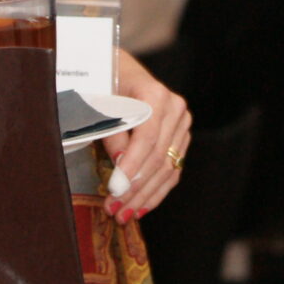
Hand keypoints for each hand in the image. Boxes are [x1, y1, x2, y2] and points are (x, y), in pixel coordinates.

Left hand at [106, 49, 190, 221]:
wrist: (119, 68)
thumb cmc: (104, 82)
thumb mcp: (101, 101)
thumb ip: (112, 130)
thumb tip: (121, 165)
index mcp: (155, 94)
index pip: (146, 138)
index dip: (131, 167)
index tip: (114, 189)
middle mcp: (175, 108)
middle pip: (158, 156)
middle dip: (134, 187)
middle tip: (113, 209)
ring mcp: (182, 123)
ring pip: (167, 168)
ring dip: (144, 195)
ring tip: (123, 215)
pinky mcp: (181, 137)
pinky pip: (173, 169)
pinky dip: (156, 190)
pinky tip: (141, 207)